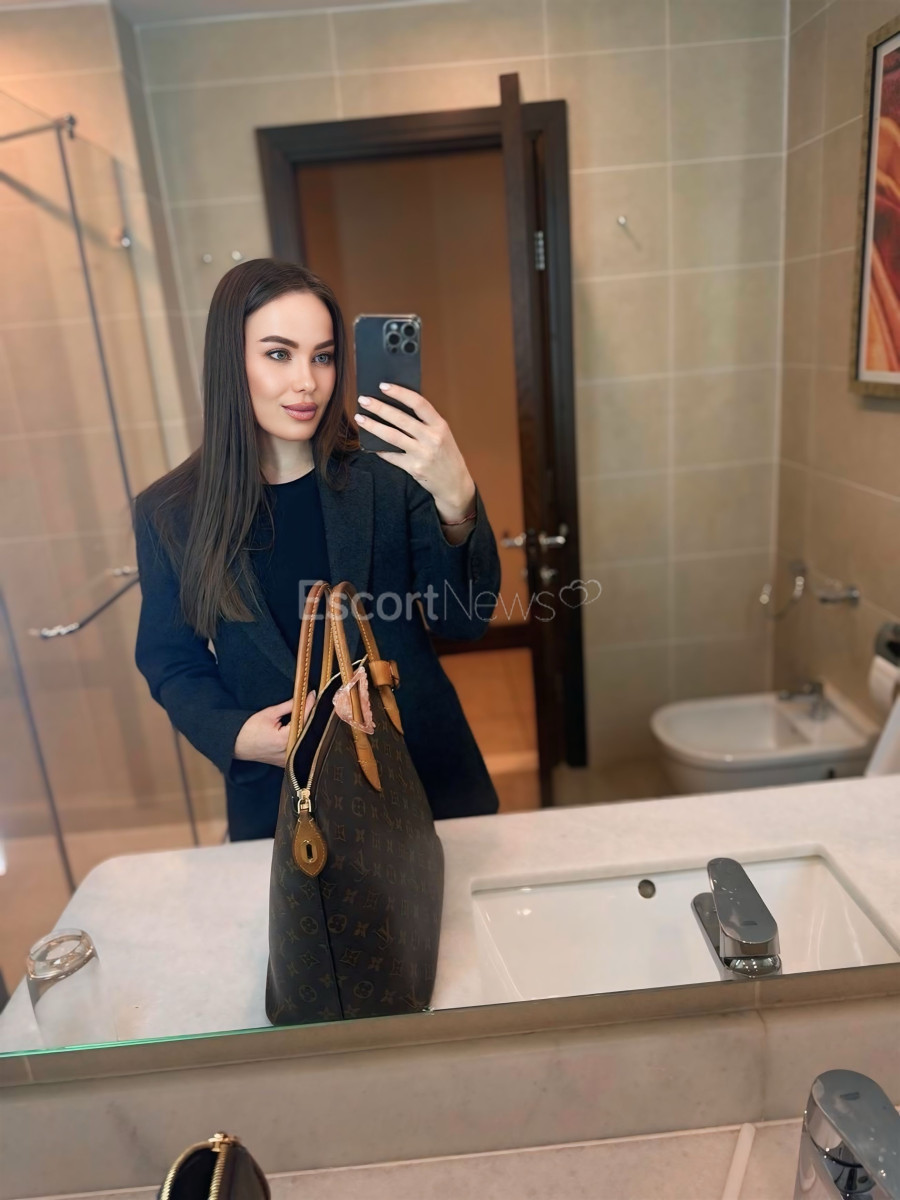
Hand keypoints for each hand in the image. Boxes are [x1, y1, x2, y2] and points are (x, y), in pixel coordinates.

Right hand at [233, 690, 316, 766]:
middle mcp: (288, 751)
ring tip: (305, 713)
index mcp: (284, 739)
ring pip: (304, 740)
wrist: (236, 745)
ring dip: (305, 726)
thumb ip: (288, 706)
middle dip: (309, 715)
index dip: (309, 704)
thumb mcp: (269, 713)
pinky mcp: (286, 762)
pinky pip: (298, 749)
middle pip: (307, 730)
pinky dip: (300, 738)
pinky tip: (299, 728)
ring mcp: (288, 759)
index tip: (313, 694)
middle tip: (310, 702)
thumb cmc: (249, 729)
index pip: (304, 718)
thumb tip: (303, 697)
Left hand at [355, 383, 475, 521]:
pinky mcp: (414, 468)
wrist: (455, 484)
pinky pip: (391, 456)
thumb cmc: (446, 455)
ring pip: (392, 436)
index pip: (419, 403)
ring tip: (360, 418)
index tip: (384, 386)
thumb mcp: (443, 434)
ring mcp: (422, 454)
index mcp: (440, 425)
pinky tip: (369, 443)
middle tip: (363, 400)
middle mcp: (432, 438)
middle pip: (401, 419)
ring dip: (373, 426)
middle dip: (379, 408)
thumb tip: (396, 406)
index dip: (400, 393)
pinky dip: (379, 449)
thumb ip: (425, 422)